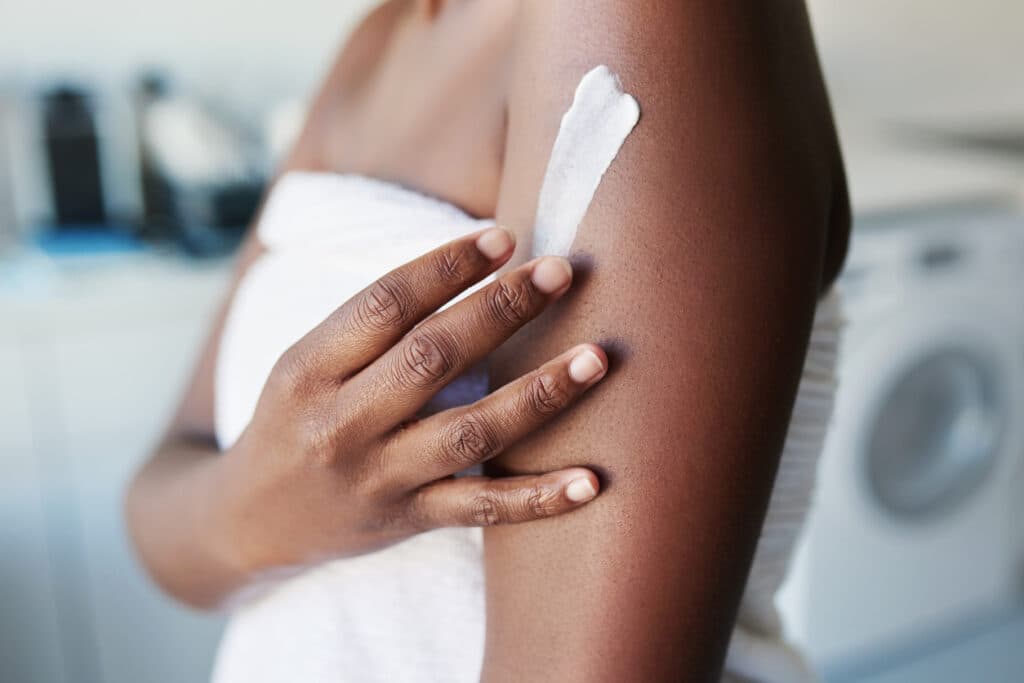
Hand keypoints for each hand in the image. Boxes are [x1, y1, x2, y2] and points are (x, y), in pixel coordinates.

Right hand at [211, 227, 607, 575]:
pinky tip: (591, 481)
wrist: (248, 522)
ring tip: (595, 358)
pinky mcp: (407, 521)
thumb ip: (371, 324)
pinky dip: (538, 500)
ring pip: (469, 433)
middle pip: (433, 358)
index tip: (505, 237)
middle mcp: (341, 422)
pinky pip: (481, 511)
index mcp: (308, 367)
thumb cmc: (292, 420)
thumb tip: (469, 262)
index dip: (447, 266)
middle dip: (503, 310)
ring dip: (537, 394)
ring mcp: (378, 477)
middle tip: (562, 272)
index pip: (384, 304)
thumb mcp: (305, 362)